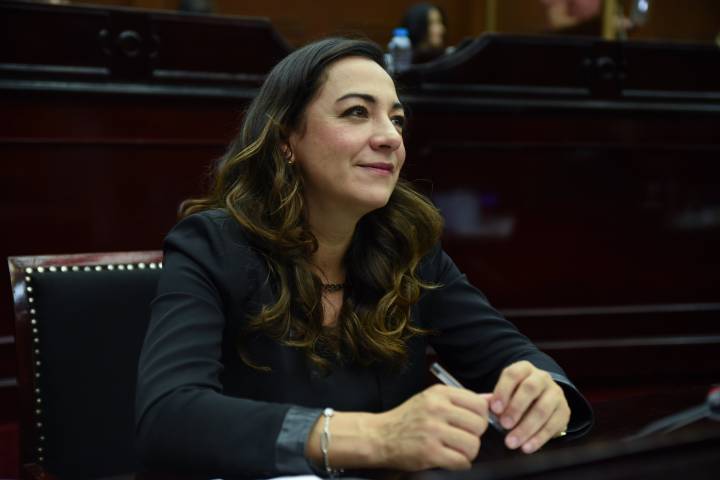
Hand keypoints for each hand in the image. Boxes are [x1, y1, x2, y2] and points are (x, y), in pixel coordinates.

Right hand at [373, 384, 490, 470]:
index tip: (471, 424)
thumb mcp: (432, 400)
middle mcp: (437, 409)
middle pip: (479, 425)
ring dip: (468, 452)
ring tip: (456, 450)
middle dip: (475, 435)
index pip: (479, 404)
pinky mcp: (429, 452)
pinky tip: (450, 459)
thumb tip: (491, 399)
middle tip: (462, 438)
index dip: (481, 417)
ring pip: (473, 445)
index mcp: (440, 393)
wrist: (380, 435)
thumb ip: (461, 400)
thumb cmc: (409, 418)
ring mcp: (433, 431)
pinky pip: (461, 461)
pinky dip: (460, 463)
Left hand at [489, 361, 569, 453]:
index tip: (494, 409)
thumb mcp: (506, 393)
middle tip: (504, 425)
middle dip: (516, 408)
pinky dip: (538, 438)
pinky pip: (552, 425)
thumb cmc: (518, 397)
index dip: (503, 391)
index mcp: (524, 369)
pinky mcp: (565, 411)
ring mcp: (556, 393)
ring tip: (511, 442)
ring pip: (542, 409)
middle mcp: (542, 377)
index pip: (513, 374)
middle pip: (530, 388)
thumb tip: (480, 403)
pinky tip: (526, 448)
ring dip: (526, 428)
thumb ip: (494, 399)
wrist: (544, 401)